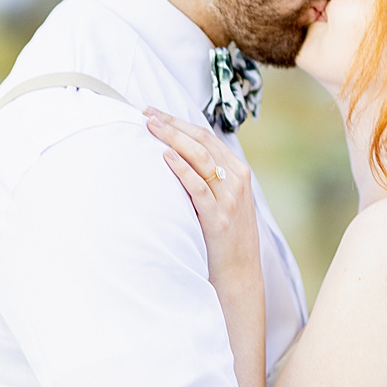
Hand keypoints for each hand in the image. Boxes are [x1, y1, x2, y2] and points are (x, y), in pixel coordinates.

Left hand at [147, 108, 260, 288]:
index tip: (155, 113)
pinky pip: (198, 188)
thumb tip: (177, 154)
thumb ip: (210, 178)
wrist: (239, 273)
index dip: (180, 122)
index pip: (206, 137)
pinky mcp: (218, 218)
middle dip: (172, 124)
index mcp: (238, 172)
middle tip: (146, 114)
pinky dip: (181, 169)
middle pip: (201, 141)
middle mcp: (236, 180)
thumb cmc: (225, 236)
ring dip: (173, 139)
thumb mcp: (225, 200)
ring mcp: (229, 199)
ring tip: (151, 127)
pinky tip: (165, 157)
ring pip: (200, 158)